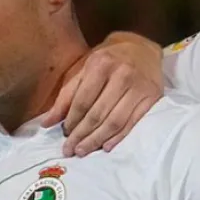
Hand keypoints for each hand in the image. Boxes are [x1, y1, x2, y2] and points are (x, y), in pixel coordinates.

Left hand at [42, 32, 163, 155]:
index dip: (72, 121)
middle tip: (71, 150)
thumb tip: (46, 122)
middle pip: (98, 113)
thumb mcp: (84, 69)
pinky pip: (133, 122)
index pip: (82, 101)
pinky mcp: (152, 98)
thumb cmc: (108, 60)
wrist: (142, 48)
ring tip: (84, 150)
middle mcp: (122, 74)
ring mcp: (139, 87)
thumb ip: (66, 95)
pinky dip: (119, 137)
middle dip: (81, 135)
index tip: (64, 135)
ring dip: (97, 139)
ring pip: (115, 121)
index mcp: (101, 65)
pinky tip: (106, 146)